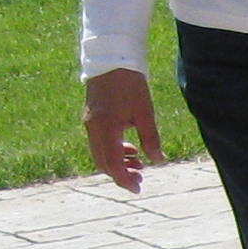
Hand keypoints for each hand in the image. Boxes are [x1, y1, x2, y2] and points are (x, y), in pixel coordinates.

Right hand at [83, 69, 160, 191]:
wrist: (112, 60)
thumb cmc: (130, 84)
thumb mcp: (145, 112)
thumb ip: (150, 138)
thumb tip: (157, 161)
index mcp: (105, 127)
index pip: (112, 163)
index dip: (124, 179)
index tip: (137, 188)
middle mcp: (93, 127)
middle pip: (103, 162)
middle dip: (121, 174)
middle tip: (141, 179)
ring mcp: (90, 123)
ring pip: (100, 153)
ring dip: (118, 163)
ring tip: (139, 164)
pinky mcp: (92, 118)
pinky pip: (99, 142)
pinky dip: (113, 151)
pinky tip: (131, 149)